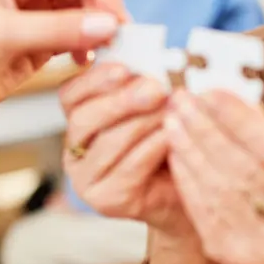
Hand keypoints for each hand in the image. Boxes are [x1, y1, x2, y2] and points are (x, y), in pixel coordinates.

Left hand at [0, 0, 125, 123]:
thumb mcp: (6, 35)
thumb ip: (60, 30)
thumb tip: (109, 26)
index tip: (120, 20)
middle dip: (102, 12)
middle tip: (122, 39)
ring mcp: (31, 15)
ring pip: (80, 15)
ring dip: (96, 32)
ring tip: (108, 53)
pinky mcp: (34, 44)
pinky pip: (71, 39)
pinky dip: (85, 48)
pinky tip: (87, 62)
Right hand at [60, 65, 193, 241]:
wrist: (193, 185)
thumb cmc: (172, 138)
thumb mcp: (155, 104)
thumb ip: (145, 84)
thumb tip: (151, 61)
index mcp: (79, 119)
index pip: (70, 95)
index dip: (93, 79)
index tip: (124, 68)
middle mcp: (74, 149)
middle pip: (83, 119)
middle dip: (120, 100)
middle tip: (155, 88)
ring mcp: (85, 179)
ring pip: (106, 143)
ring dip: (142, 122)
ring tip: (171, 108)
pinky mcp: (106, 201)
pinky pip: (128, 168)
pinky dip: (152, 147)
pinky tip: (171, 135)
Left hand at [164, 90, 263, 263]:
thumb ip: (259, 127)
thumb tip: (217, 93)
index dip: (238, 120)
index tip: (208, 92)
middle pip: (243, 167)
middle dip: (207, 129)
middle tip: (181, 100)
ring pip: (218, 188)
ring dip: (190, 149)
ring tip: (173, 120)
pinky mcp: (231, 253)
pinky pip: (202, 207)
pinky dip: (186, 175)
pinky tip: (175, 150)